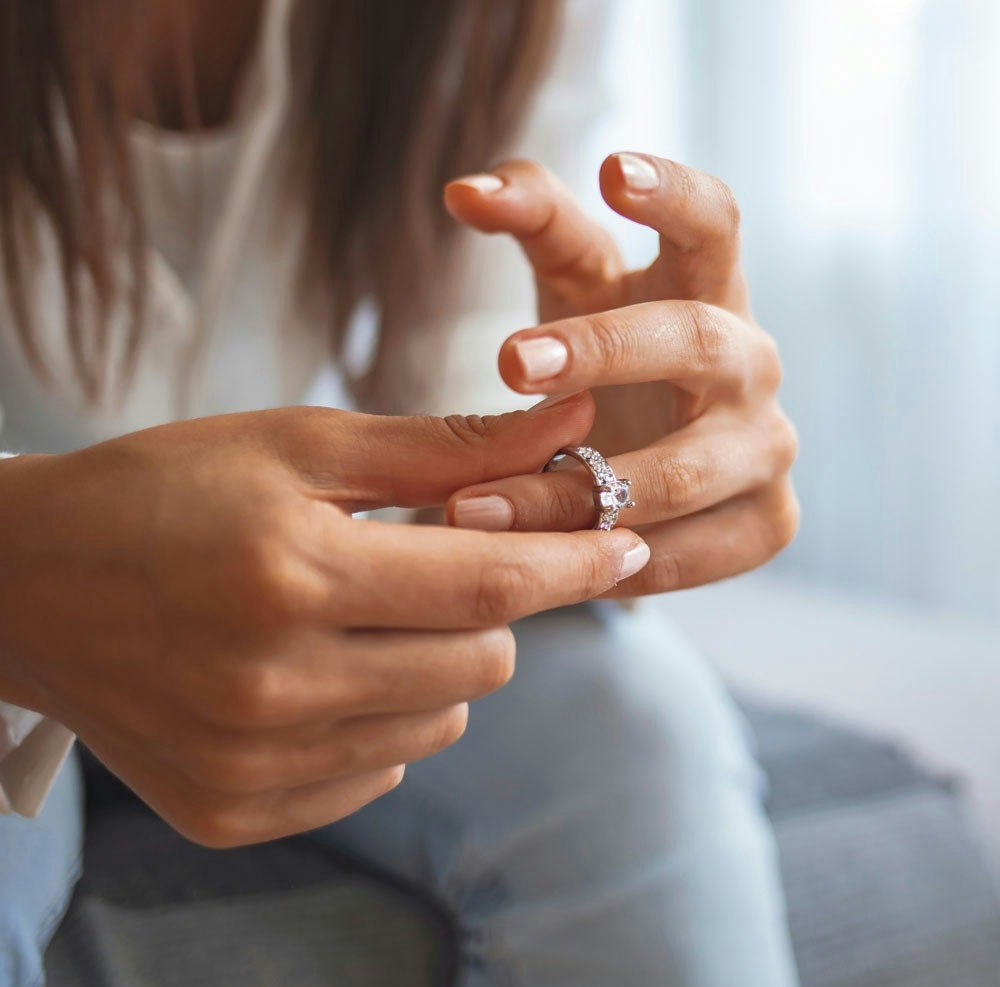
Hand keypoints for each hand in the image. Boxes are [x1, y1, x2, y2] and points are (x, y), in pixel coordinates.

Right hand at [0, 400, 646, 844]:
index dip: (573, 563)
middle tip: (438, 557)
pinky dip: (382, 717)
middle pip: (479, 663)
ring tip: (363, 611)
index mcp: (291, 577)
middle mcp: (273, 688)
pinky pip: (378, 771)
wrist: (30, 584)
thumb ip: (445, 447)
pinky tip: (322, 668)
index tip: (626, 541)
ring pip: (440, 723)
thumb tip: (572, 427)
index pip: (487, 586)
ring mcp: (252, 764)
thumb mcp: (301, 444)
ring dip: (436, 661)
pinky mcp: (236, 812)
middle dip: (491, 605)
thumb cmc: (168, 489)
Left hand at [443, 154, 798, 595]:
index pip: (717, 221)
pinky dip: (615, 562)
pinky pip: (691, 554)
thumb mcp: (572, 284)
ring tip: (474, 507)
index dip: (675, 194)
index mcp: (711, 288)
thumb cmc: (609, 356)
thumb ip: (531, 224)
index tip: (613, 171)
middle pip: (701, 342)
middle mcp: (753, 363)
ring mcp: (767, 448)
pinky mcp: (767, 523)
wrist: (652, 460)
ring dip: (578, 492)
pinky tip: (546, 567)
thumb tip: (460, 189)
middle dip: (606, 351)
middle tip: (510, 362)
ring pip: (684, 473)